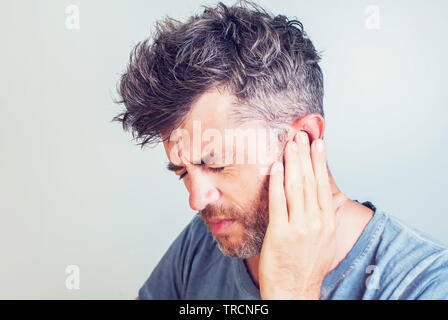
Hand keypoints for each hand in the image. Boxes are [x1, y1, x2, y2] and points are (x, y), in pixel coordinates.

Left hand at [259, 131, 347, 299]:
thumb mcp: (324, 240)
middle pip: (310, 181)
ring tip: (290, 144)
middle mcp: (316, 222)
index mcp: (327, 222)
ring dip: (292, 163)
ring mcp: (299, 227)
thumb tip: (319, 195)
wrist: (294, 290)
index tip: (318, 142)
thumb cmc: (307, 265)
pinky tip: (275, 166)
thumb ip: (322, 216)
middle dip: (305, 155)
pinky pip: (278, 202)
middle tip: (301, 135)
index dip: (320, 162)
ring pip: (296, 187)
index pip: (324, 185)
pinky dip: (277, 182)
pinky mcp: (280, 233)